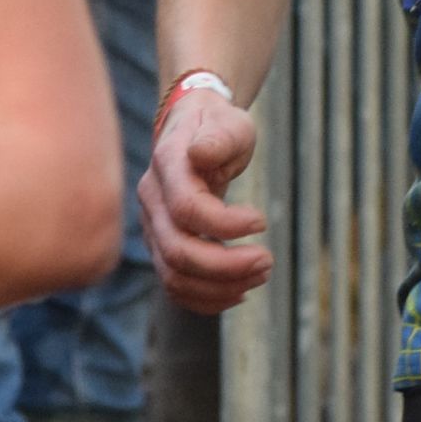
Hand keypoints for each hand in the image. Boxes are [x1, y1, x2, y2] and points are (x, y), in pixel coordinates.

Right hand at [137, 89, 269, 313]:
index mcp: (167, 166)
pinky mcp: (161, 246)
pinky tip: (240, 291)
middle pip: (177, 253)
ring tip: (261, 274)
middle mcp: (152, 201)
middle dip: (226, 267)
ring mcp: (153, 227)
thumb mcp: (229, 122)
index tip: (263, 221)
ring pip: (174, 277)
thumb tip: (201, 153)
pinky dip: (206, 299)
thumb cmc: (217, 126)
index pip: (187, 209)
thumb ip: (219, 138)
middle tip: (268, 261)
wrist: (192, 131)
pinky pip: (175, 286)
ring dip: (221, 287)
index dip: (226, 224)